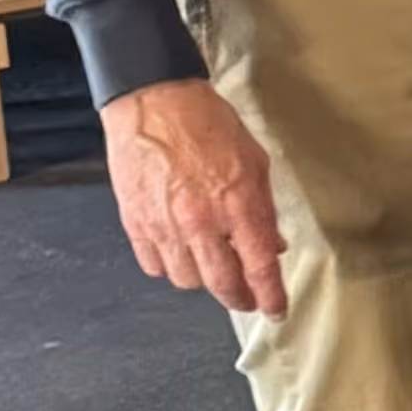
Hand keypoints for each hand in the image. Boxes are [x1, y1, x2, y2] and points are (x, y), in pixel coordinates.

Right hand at [101, 78, 287, 316]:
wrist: (154, 101)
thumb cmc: (206, 123)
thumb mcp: (254, 161)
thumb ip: (263, 208)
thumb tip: (271, 244)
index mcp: (237, 203)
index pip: (259, 266)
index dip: (271, 296)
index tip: (276, 309)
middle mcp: (201, 221)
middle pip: (222, 284)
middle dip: (239, 298)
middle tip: (247, 299)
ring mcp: (164, 224)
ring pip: (186, 280)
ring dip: (203, 280)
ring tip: (211, 265)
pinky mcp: (135, 222)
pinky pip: (154, 264)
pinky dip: (169, 266)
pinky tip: (179, 253)